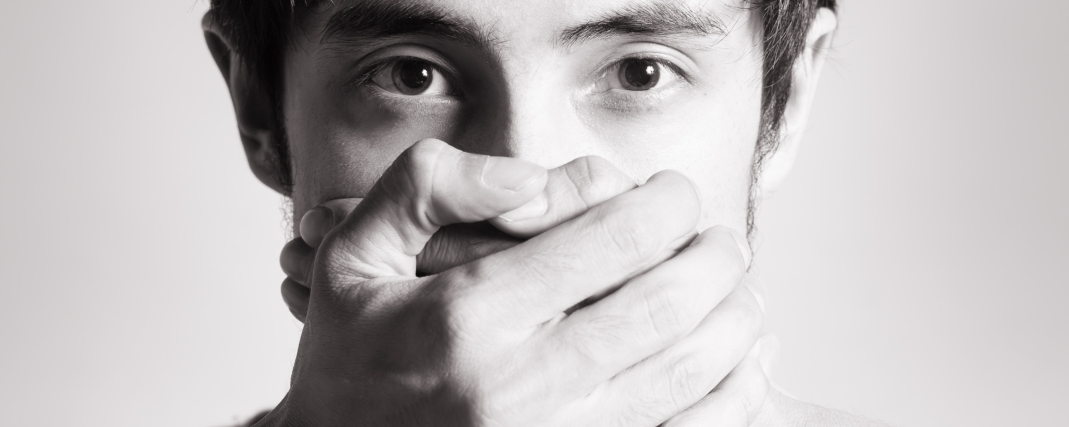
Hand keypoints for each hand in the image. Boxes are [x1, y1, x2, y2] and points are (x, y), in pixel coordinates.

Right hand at [263, 139, 759, 425]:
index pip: (611, 240)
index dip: (666, 203)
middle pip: (668, 303)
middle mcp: (523, 384)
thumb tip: (530, 177)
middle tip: (719, 236)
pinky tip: (742, 359)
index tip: (674, 192)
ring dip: (735, 317)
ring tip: (733, 288)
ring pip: (693, 370)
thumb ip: (426, 188)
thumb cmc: (353, 357)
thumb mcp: (353, 254)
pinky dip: (735, 394)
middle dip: (715, 255)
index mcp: (470, 317)